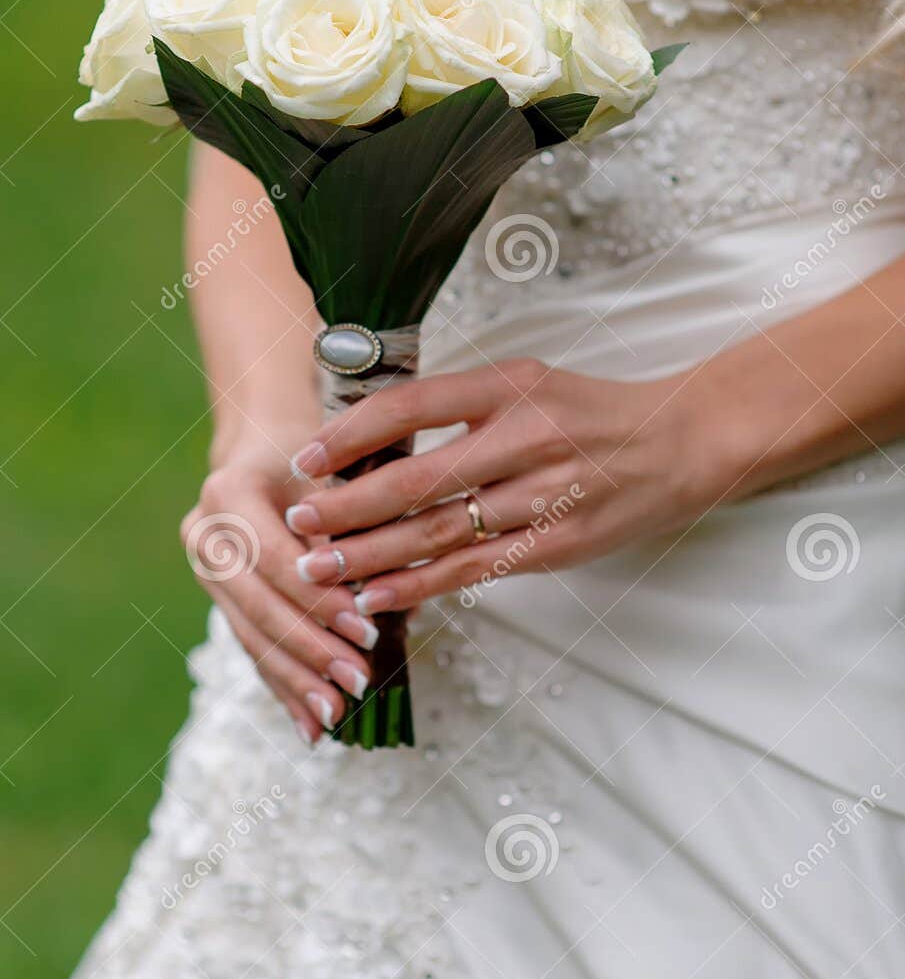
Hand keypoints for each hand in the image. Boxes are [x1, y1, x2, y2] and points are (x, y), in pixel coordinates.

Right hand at [180, 435, 378, 743]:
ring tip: (337, 714)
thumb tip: (378, 594)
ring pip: (251, 635)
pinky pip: (251, 649)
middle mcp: (204, 533)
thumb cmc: (312, 453)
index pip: (275, 560)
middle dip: (310, 650)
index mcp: (228, 493)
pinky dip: (283, 689)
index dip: (319, 601)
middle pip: (258, 606)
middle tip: (357, 681)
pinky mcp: (218, 599)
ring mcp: (204, 570)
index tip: (366, 632)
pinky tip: (310, 727)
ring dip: (297, 680)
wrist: (265, 446)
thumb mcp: (330, 471)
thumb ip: (344, 527)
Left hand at [282, 358, 724, 610]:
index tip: (306, 459)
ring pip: (441, 531)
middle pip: (419, 478)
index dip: (351, 434)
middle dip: (349, 506)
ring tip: (319, 568)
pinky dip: (421, 585)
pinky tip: (378, 595)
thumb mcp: (526, 382)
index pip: (413, 406)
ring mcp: (544, 496)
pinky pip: (475, 569)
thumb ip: (458, 404)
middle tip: (297, 522)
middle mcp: (525, 438)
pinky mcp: (557, 545)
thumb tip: (368, 428)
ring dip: (371, 554)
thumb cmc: (589, 412)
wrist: (680, 443)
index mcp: (509, 387)